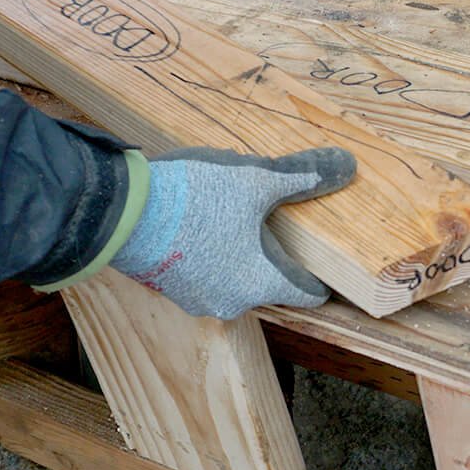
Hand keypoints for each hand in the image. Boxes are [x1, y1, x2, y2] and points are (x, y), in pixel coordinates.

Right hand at [108, 146, 355, 318]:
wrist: (122, 212)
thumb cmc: (195, 198)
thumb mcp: (256, 179)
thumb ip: (303, 175)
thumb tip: (347, 166)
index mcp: (262, 284)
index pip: (307, 293)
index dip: (320, 277)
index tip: (326, 265)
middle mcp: (233, 302)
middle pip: (269, 282)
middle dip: (273, 256)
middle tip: (277, 225)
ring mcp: (197, 299)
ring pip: (233, 278)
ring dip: (238, 256)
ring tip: (235, 220)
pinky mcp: (169, 288)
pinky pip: (203, 275)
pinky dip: (209, 256)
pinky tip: (202, 225)